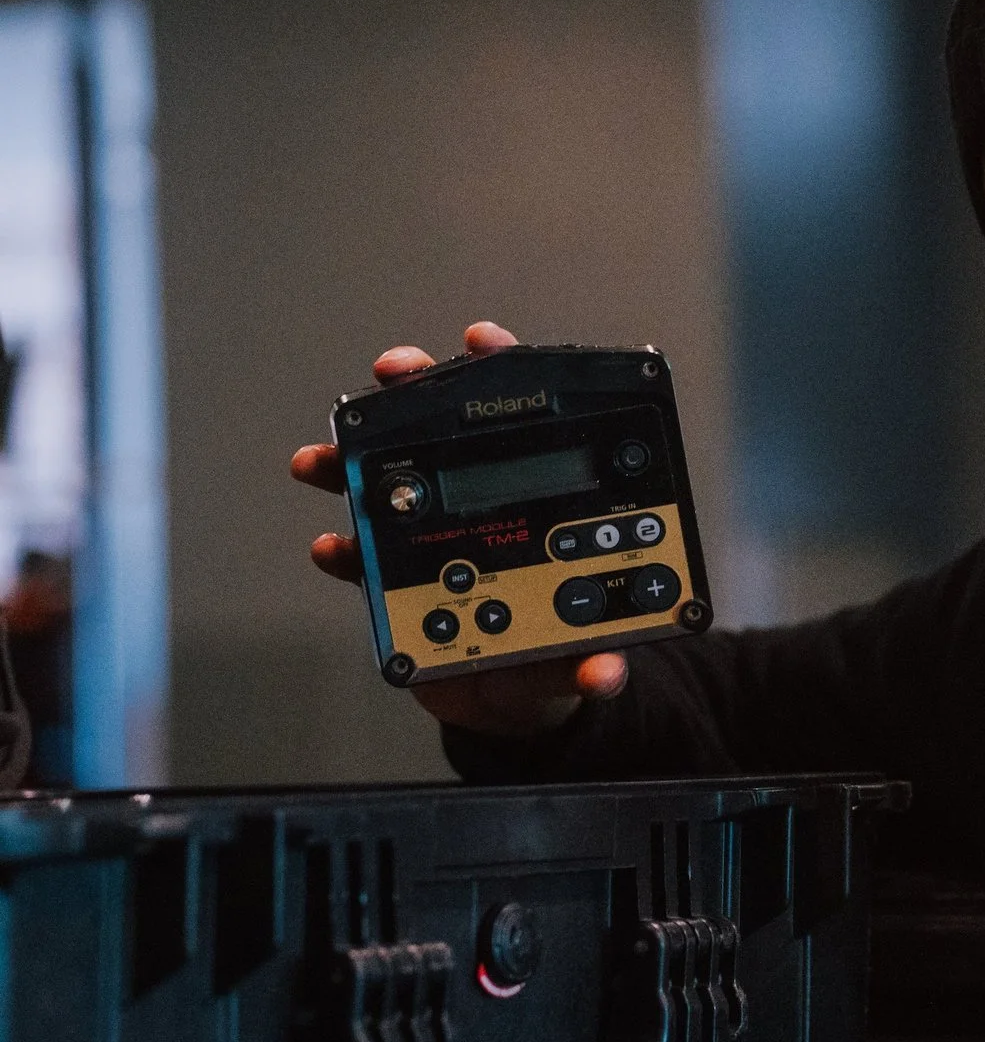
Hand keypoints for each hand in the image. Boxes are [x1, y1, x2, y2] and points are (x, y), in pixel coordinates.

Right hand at [289, 320, 628, 734]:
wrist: (520, 698)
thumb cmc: (566, 648)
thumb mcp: (591, 649)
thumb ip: (598, 658)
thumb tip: (604, 676)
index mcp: (545, 499)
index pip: (531, 420)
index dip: (507, 373)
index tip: (482, 343)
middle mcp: (486, 506)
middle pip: (448, 434)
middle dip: (415, 395)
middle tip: (392, 373)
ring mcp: (440, 539)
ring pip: (393, 485)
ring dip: (352, 465)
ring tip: (322, 457)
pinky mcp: (404, 581)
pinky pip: (368, 558)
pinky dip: (345, 552)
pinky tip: (331, 547)